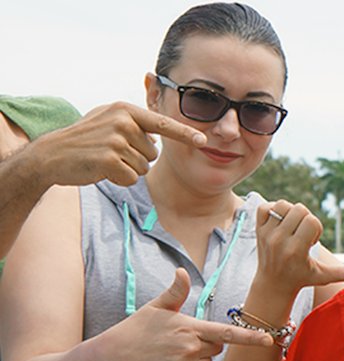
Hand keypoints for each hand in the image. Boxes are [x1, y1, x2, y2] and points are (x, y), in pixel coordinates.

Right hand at [29, 102, 205, 187]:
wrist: (52, 154)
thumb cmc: (83, 139)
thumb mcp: (107, 120)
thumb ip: (133, 124)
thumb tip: (156, 137)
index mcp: (125, 110)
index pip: (162, 124)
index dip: (185, 134)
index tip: (203, 141)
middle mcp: (123, 122)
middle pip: (153, 153)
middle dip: (136, 158)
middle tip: (109, 152)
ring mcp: (116, 141)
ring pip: (143, 167)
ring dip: (127, 169)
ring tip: (104, 160)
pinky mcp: (109, 160)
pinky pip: (131, 178)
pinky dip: (119, 179)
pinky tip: (101, 170)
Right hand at [107, 268, 272, 360]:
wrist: (114, 358)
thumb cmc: (137, 329)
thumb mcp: (157, 307)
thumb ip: (176, 292)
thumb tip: (182, 272)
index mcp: (189, 328)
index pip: (226, 334)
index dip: (250, 337)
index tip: (267, 340)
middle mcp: (190, 350)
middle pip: (217, 347)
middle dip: (206, 342)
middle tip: (180, 338)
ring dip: (196, 357)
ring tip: (170, 352)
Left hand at [253, 201, 343, 296]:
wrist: (273, 284)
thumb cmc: (302, 278)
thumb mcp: (323, 276)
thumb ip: (343, 274)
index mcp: (296, 250)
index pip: (310, 220)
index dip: (316, 227)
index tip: (312, 241)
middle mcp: (279, 241)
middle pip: (299, 209)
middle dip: (306, 218)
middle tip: (302, 234)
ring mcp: (266, 234)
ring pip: (282, 205)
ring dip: (290, 213)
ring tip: (292, 227)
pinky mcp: (257, 229)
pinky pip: (264, 207)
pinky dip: (273, 210)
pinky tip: (280, 222)